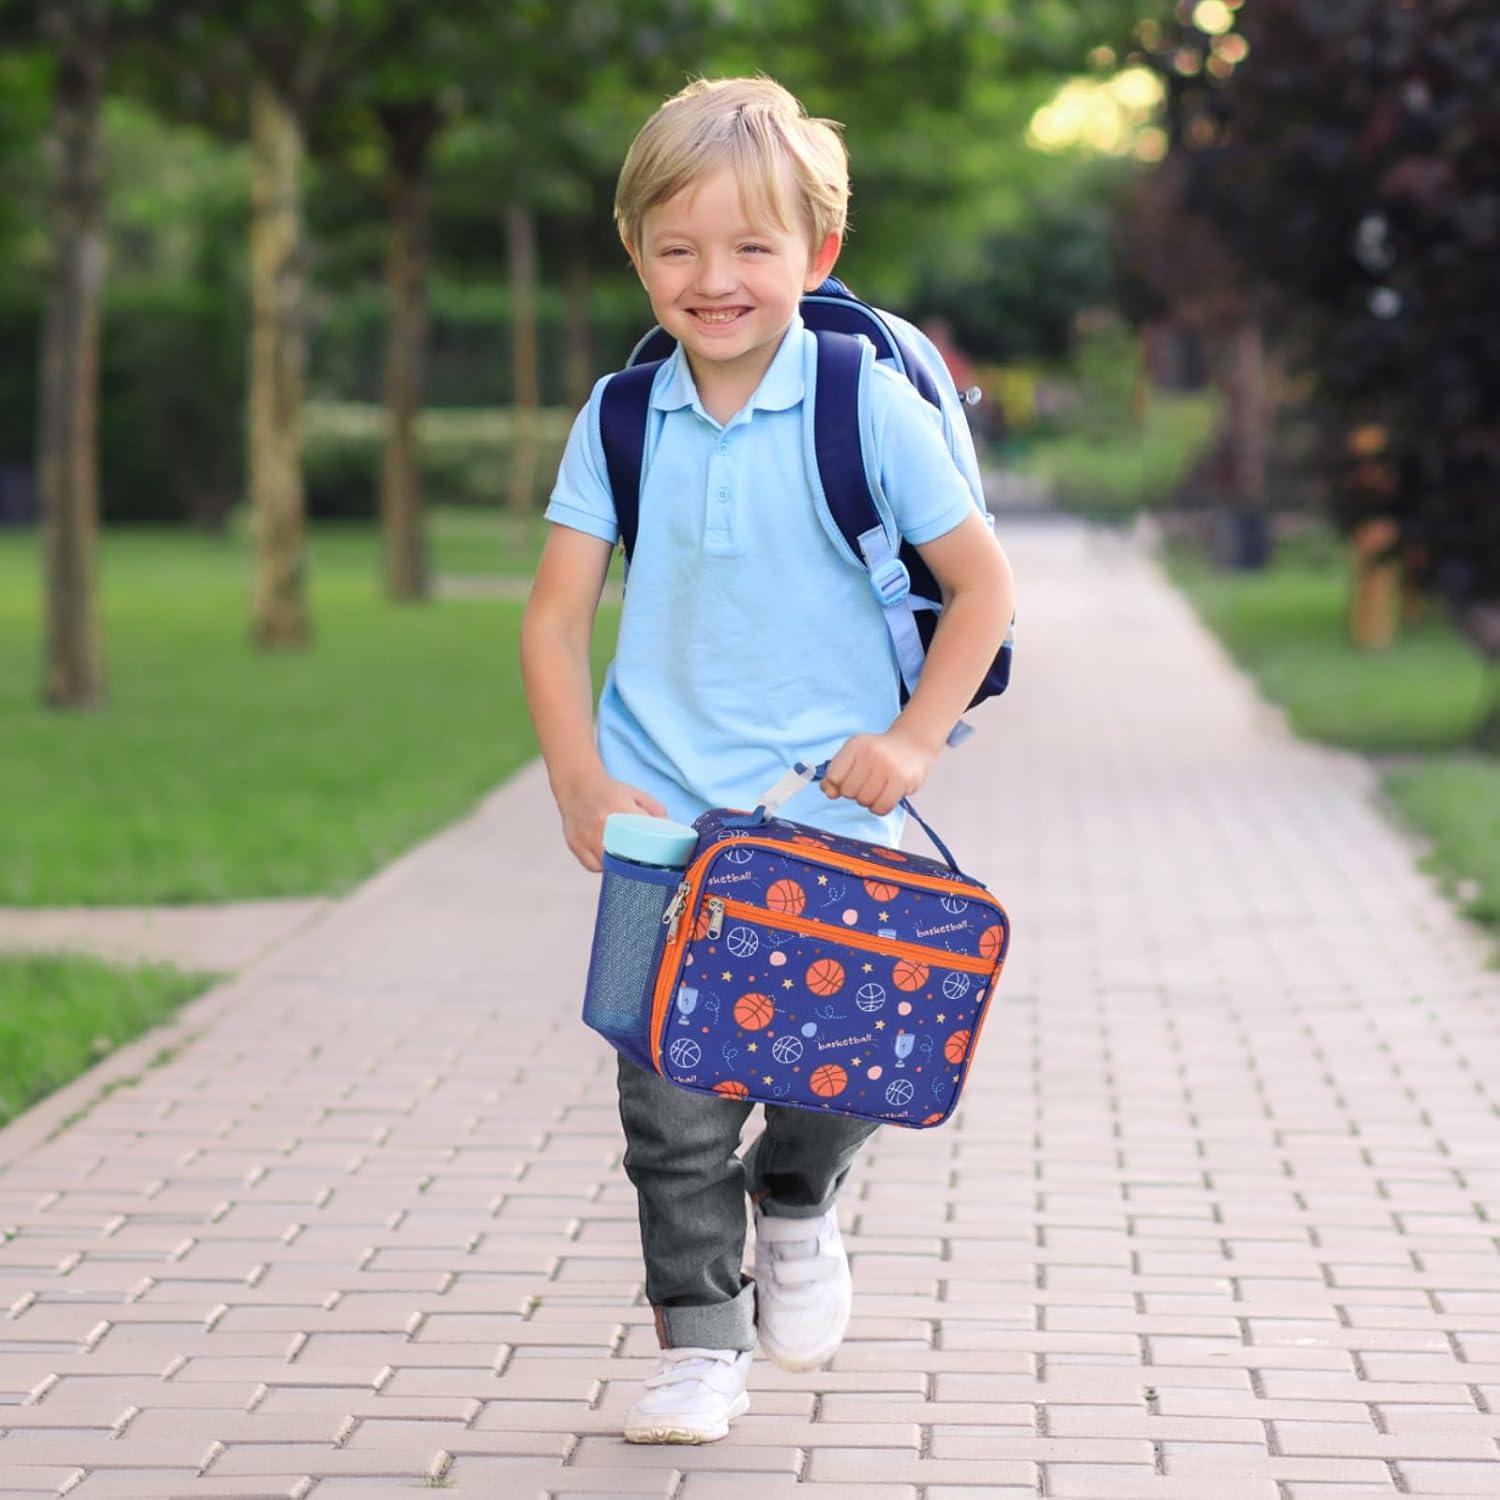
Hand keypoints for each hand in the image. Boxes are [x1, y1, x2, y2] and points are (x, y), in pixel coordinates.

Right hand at [555, 767, 669, 872]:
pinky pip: (593, 866)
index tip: (657, 859)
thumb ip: (656, 810)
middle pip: (622, 855)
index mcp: (620, 808)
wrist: (577, 785)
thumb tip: (672, 830)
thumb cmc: (610, 792)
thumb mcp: (637, 794)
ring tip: (626, 863)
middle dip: (634, 863)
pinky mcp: (575, 845)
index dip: (649, 851)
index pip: (640, 836)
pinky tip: (608, 860)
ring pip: (607, 864)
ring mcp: (586, 836)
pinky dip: (602, 866)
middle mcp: (601, 823)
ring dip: (618, 867)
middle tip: (643, 864)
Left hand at [820, 729, 937, 816]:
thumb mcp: (854, 754)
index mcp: (855, 745)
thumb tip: (829, 792)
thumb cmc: (878, 753)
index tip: (847, 780)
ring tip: (877, 789)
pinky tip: (884, 797)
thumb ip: (836, 773)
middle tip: (866, 784)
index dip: (837, 785)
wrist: (912, 745)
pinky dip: (880, 808)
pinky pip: (882, 807)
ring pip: (864, 801)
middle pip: (848, 791)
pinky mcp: (903, 779)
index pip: (833, 776)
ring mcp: (888, 766)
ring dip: (868, 801)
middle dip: (855, 793)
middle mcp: (871, 753)